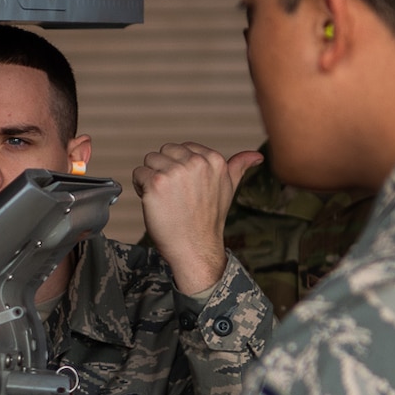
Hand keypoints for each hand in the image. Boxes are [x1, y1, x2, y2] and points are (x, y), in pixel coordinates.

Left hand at [130, 142, 260, 293]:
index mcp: (214, 160)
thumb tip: (256, 156)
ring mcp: (175, 172)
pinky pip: (138, 173)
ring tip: (163, 198)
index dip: (178, 167)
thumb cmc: (208, 219)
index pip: (182, 148)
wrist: (195, 247)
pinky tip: (153, 202)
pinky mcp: (156, 183)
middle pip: (164, 151)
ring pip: (149, 160)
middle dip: (163, 169)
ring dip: (150, 178)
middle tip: (172, 194)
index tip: (185, 188)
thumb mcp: (228, 188)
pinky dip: (140, 187)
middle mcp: (196, 162)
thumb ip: (239, 167)